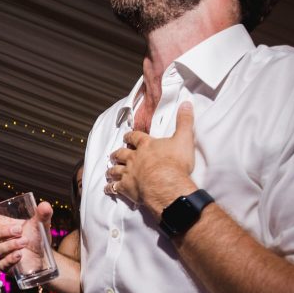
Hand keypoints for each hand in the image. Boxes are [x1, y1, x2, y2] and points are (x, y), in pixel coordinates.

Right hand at [0, 201, 52, 271]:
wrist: (43, 256)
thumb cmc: (35, 237)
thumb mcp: (39, 224)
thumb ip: (42, 214)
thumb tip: (45, 205)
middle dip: (4, 232)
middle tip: (19, 230)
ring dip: (10, 245)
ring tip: (25, 241)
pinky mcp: (5, 267)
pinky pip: (2, 264)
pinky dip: (10, 259)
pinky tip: (20, 255)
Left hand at [106, 102, 196, 216]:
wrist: (166, 184)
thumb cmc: (175, 163)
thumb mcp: (184, 139)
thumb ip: (184, 121)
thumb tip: (186, 104)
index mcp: (147, 145)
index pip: (136, 137)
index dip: (130, 136)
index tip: (126, 136)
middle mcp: (134, 158)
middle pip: (122, 154)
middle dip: (117, 154)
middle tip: (114, 155)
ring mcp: (128, 173)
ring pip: (115, 170)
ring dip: (112, 170)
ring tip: (109, 171)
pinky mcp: (126, 187)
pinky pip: (114, 187)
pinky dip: (109, 188)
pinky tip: (107, 189)